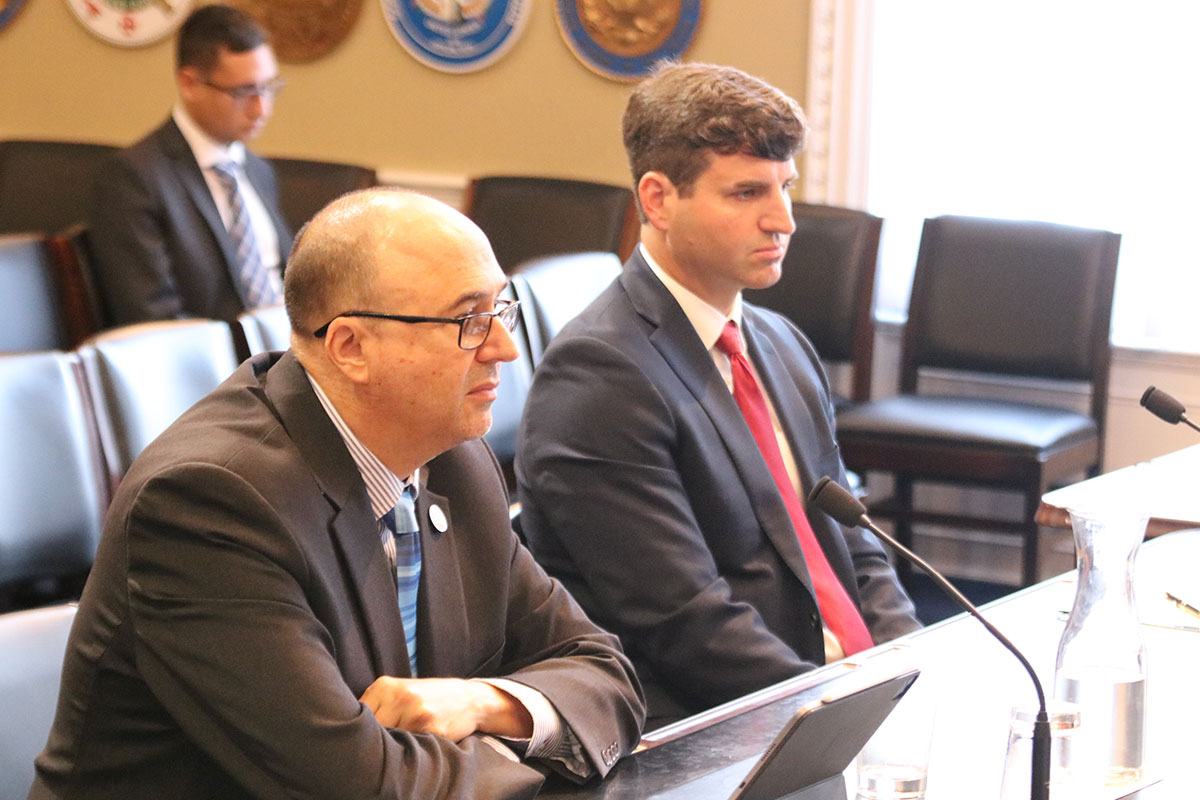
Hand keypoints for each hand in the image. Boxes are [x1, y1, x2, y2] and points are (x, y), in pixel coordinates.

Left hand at [359, 677, 532, 741]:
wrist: (469, 698)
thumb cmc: (430, 697)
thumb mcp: (401, 691)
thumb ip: (377, 705)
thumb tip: (347, 730)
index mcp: (386, 685)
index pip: (357, 716)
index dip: (357, 732)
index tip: (361, 740)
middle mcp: (400, 696)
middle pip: (371, 730)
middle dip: (373, 742)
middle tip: (381, 747)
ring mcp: (416, 712)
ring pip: (388, 741)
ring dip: (390, 749)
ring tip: (400, 745)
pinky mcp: (430, 728)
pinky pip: (409, 747)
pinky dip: (409, 750)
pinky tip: (415, 746)